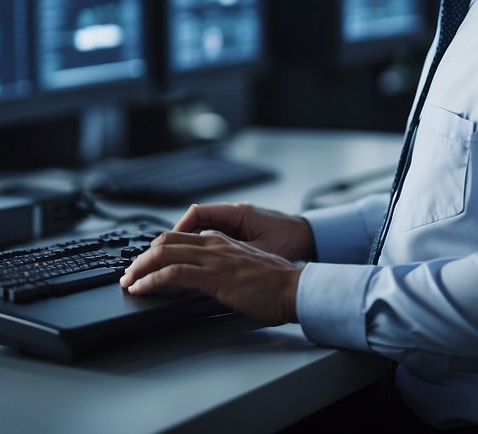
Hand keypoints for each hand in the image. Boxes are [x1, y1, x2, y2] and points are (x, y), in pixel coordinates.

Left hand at [119, 229, 301, 325]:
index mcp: (221, 241)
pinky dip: (151, 280)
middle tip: (129, 273)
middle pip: (165, 241)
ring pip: (163, 254)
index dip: (157, 250)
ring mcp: (213, 258)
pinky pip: (173, 274)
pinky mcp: (213, 276)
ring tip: (129, 282)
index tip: (144, 264)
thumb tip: (208, 280)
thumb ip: (225, 267)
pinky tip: (142, 289)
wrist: (295, 288)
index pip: (179, 238)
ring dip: (140, 268)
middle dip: (141, 257)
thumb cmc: (277, 284)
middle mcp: (214, 244)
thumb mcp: (245, 268)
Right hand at [173, 202, 315, 261]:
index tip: (169, 244)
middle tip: (164, 254)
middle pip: (196, 220)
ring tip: (176, 259)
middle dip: (179, 237)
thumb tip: (209, 264)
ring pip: (205, 228)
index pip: (197, 213)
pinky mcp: (244, 232)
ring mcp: (239, 222)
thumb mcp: (260, 251)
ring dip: (191, 242)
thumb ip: (234, 253)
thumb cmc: (291, 241)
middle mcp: (236, 214)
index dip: (180, 228)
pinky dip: (205, 246)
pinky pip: (217, 235)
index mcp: (238, 213)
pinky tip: (200, 261)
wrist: (312, 238)